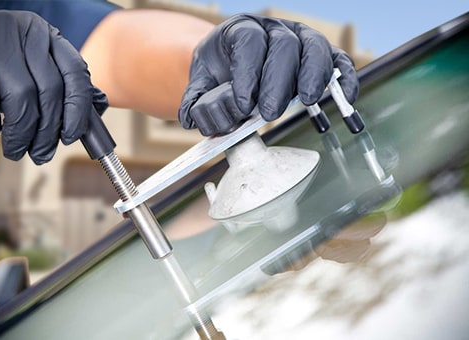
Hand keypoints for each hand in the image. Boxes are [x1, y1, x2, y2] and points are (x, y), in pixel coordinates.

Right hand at [0, 10, 107, 164]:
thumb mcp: (32, 69)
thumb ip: (62, 86)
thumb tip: (95, 112)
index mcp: (46, 35)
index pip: (76, 73)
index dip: (78, 110)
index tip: (71, 136)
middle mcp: (24, 31)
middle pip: (50, 90)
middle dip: (48, 131)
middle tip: (42, 154)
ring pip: (21, 97)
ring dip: (22, 134)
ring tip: (18, 150)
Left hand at [179, 14, 358, 135]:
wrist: (230, 63)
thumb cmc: (219, 73)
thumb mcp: (200, 82)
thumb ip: (195, 100)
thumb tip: (194, 119)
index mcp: (240, 29)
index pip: (248, 42)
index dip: (247, 74)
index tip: (243, 105)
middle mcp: (273, 30)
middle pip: (283, 46)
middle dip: (278, 81)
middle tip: (269, 113)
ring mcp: (299, 39)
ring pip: (314, 48)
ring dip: (313, 75)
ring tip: (307, 101)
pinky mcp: (318, 55)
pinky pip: (338, 61)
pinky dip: (344, 78)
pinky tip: (344, 98)